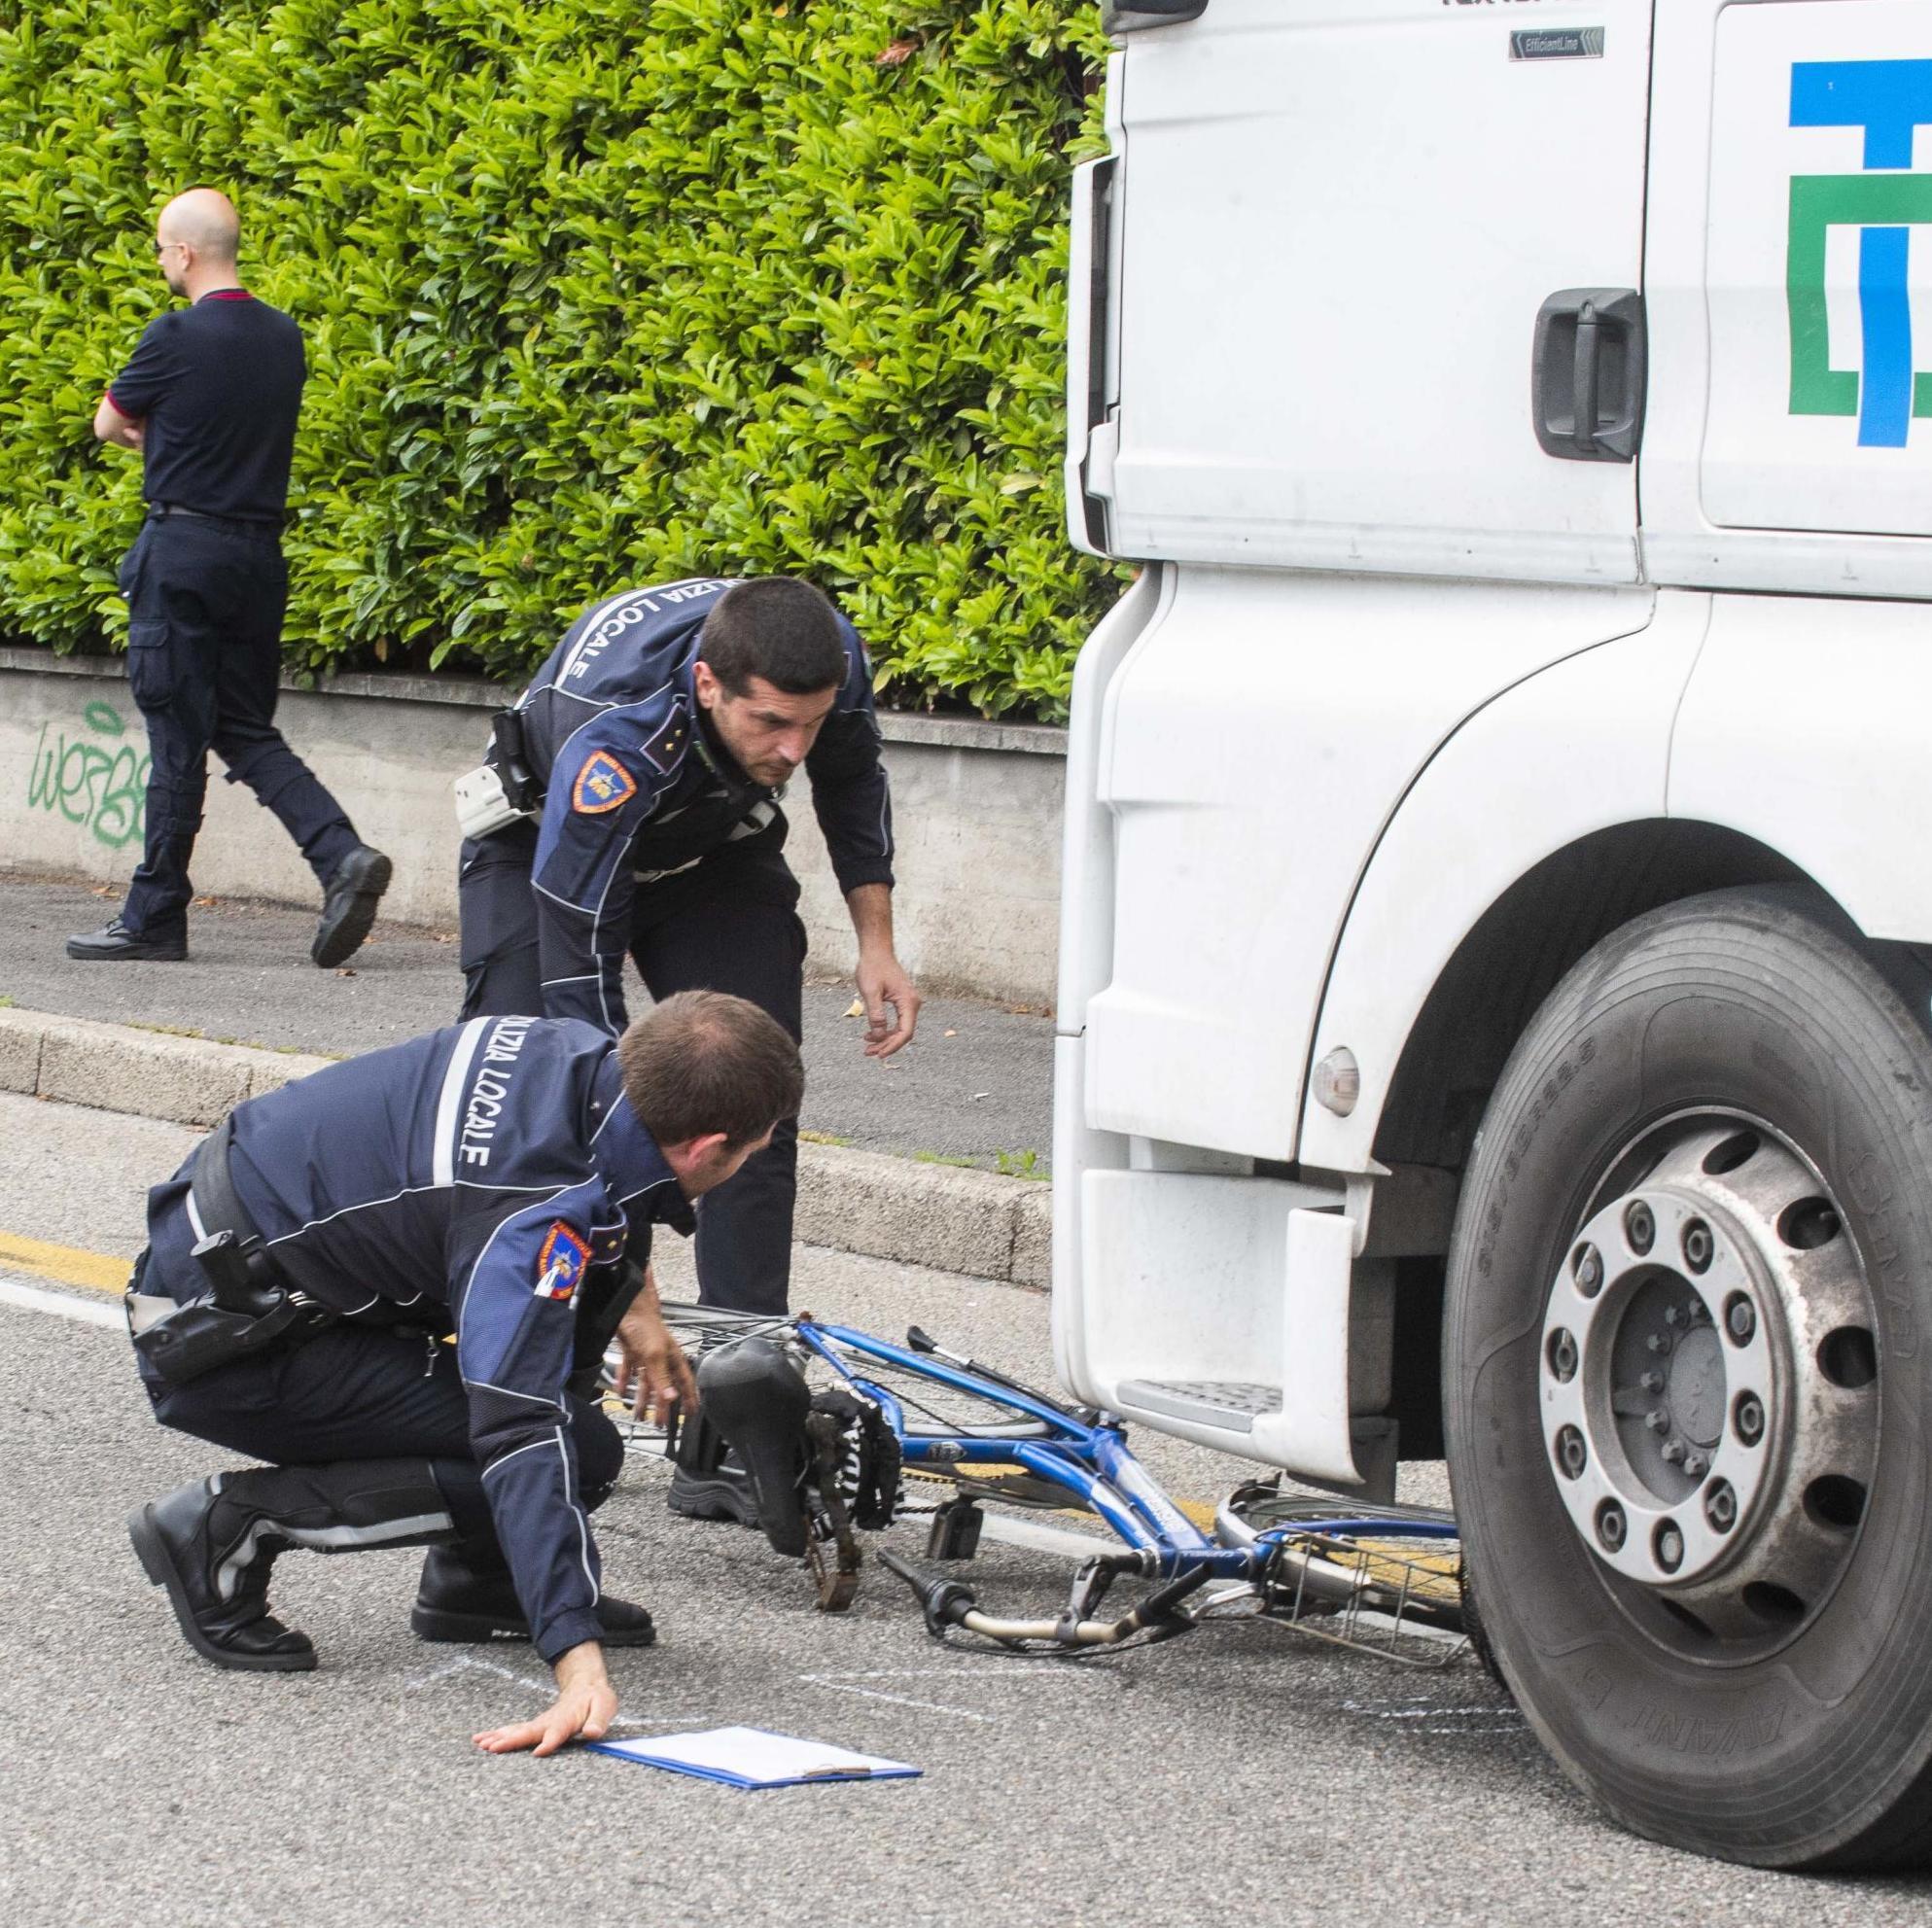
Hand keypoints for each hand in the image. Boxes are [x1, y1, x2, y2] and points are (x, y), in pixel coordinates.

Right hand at [473, 1641, 615, 1755]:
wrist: (586, 1684)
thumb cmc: (597, 1699)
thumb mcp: (605, 1706)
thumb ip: (598, 1720)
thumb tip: (593, 1733)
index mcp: (567, 1718)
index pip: (558, 1732)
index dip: (549, 1742)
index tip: (538, 1752)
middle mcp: (550, 1721)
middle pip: (529, 1732)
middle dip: (511, 1740)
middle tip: (492, 1747)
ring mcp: (540, 1722)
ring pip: (517, 1730)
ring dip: (499, 1736)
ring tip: (480, 1743)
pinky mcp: (535, 1725)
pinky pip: (515, 1730)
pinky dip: (499, 1735)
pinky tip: (484, 1741)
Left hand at [612, 1267, 696, 1425]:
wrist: (625, 1305)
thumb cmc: (645, 1326)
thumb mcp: (654, 1354)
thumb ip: (661, 1377)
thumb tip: (671, 1398)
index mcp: (672, 1358)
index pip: (684, 1382)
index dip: (689, 1398)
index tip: (691, 1414)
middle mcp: (661, 1358)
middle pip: (664, 1386)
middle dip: (662, 1406)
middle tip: (661, 1423)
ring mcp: (646, 1354)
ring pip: (645, 1381)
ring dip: (642, 1398)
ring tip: (638, 1414)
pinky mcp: (631, 1349)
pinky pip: (629, 1370)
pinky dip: (625, 1380)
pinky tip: (620, 1390)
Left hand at [856, 948, 920, 1058]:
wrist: (876, 951)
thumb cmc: (873, 967)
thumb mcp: (870, 991)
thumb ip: (876, 1014)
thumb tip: (878, 1035)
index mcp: (908, 1001)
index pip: (905, 1032)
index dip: (892, 1046)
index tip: (879, 1054)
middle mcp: (912, 1003)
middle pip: (903, 1033)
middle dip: (887, 1045)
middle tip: (868, 1052)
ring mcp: (908, 1003)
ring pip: (900, 1029)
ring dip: (885, 1040)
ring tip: (867, 1046)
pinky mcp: (902, 1002)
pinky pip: (897, 1022)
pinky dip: (885, 1030)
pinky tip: (870, 1034)